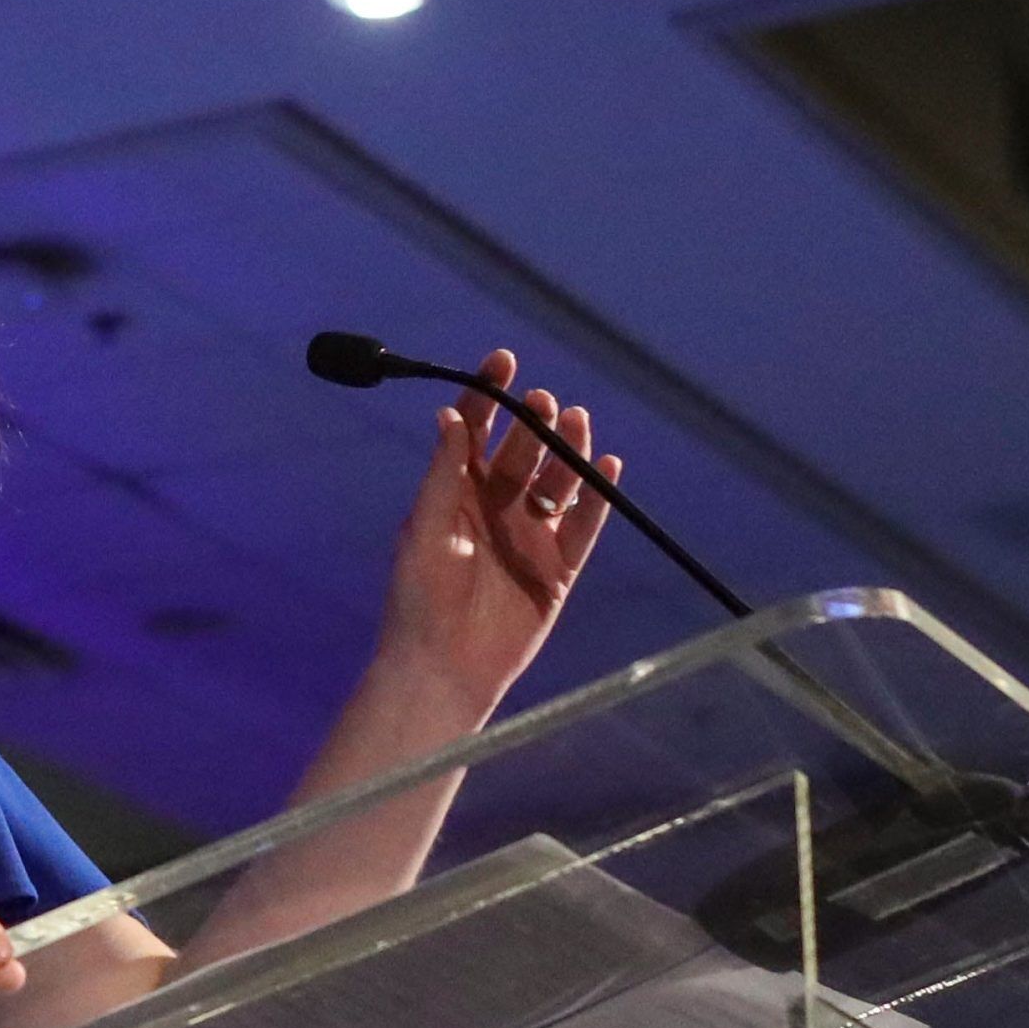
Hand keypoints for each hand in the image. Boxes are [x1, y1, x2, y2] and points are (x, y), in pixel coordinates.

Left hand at [376, 348, 618, 717]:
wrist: (443, 666)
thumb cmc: (420, 598)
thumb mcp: (426, 527)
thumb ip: (444, 473)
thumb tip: (449, 415)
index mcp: (456, 493)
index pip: (475, 431)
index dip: (489, 395)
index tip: (503, 361)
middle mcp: (495, 508)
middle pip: (523, 451)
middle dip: (535, 423)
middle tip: (544, 401)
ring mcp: (529, 536)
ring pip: (558, 481)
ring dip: (569, 450)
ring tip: (576, 421)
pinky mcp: (558, 568)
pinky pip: (584, 525)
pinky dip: (599, 498)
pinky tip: (608, 468)